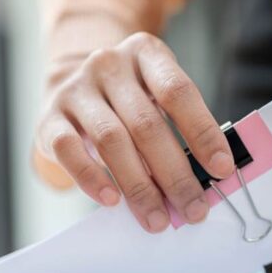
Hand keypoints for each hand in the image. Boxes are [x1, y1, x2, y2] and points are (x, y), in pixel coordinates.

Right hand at [33, 32, 234, 232]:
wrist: (70, 86)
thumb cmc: (126, 100)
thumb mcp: (155, 97)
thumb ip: (179, 128)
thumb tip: (204, 180)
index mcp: (146, 54)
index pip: (178, 92)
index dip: (203, 132)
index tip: (222, 170)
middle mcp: (108, 65)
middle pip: (146, 124)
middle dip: (174, 174)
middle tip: (193, 210)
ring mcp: (75, 90)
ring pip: (111, 141)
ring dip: (138, 186)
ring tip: (157, 218)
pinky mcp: (49, 118)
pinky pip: (68, 150)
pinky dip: (91, 178)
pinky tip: (111, 200)